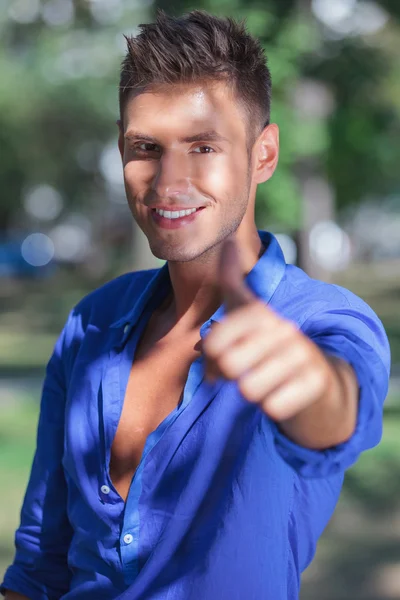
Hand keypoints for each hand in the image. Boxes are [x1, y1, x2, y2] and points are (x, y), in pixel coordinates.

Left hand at [202, 237, 339, 422]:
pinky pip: (274, 407)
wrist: (315, 376)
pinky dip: (274, 407)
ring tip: (264, 382)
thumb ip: (232, 279)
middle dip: (231, 376)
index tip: (220, 357)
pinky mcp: (316, 382)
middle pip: (230, 366)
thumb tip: (229, 243)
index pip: (215, 341)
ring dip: (253, 392)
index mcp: (261, 314)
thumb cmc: (268, 342)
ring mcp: (302, 355)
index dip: (211, 357)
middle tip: (243, 372)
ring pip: (250, 389)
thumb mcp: (248, 309)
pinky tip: (282, 394)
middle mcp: (283, 329)